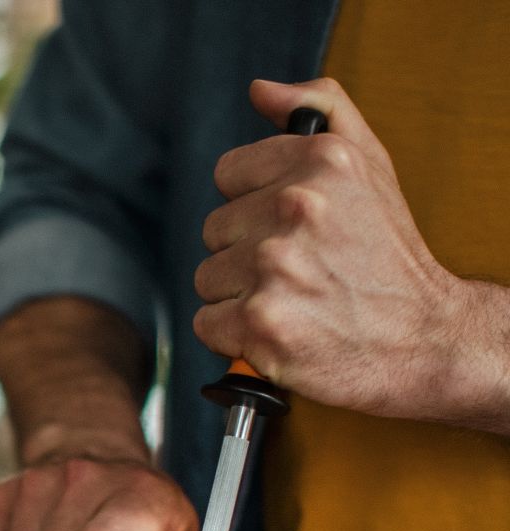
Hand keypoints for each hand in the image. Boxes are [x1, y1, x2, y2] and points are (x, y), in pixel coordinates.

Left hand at [193, 78, 479, 423]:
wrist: (422, 340)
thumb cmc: (389, 257)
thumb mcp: (372, 166)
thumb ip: (322, 111)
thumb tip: (260, 92)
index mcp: (319, 162)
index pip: (228, 175)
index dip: (254, 208)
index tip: (289, 231)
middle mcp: (296, 208)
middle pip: (215, 230)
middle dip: (246, 255)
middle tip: (298, 275)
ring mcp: (275, 267)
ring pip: (208, 278)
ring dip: (239, 298)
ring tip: (292, 305)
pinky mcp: (261, 324)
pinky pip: (207, 324)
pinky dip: (234, 338)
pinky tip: (276, 335)